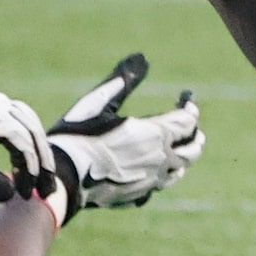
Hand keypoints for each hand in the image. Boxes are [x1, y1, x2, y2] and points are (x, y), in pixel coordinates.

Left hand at [0, 77, 52, 201]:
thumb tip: (11, 196)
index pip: (24, 141)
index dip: (33, 169)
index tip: (30, 195)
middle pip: (31, 128)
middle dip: (42, 158)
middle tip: (47, 188)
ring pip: (22, 120)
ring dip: (32, 146)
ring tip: (35, 173)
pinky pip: (8, 116)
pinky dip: (18, 136)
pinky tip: (12, 154)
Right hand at [48, 54, 204, 210]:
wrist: (61, 180)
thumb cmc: (77, 138)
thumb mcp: (98, 103)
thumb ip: (122, 80)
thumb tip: (141, 57)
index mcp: (155, 135)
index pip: (188, 122)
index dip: (190, 109)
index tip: (185, 101)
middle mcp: (160, 160)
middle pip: (193, 149)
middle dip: (194, 135)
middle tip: (190, 127)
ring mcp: (151, 182)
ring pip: (179, 170)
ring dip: (182, 157)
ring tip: (177, 148)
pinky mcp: (138, 197)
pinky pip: (159, 185)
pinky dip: (163, 174)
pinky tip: (153, 170)